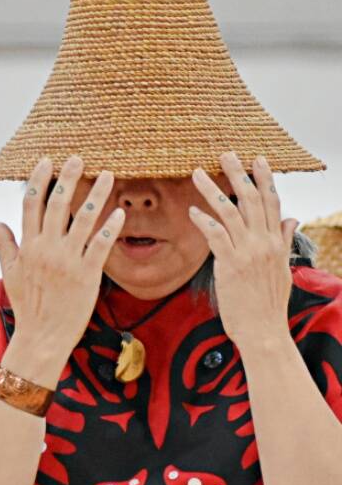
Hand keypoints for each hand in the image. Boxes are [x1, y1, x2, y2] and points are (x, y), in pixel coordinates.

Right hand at [0, 156, 124, 385]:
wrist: (41, 336)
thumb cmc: (27, 305)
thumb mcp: (9, 273)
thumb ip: (3, 244)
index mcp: (28, 247)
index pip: (31, 205)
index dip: (38, 180)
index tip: (46, 161)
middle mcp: (46, 249)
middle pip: (57, 205)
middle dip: (68, 179)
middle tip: (79, 158)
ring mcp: (67, 261)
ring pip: (83, 220)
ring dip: (96, 195)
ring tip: (108, 175)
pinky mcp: (87, 274)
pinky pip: (101, 246)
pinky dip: (110, 228)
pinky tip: (120, 213)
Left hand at [189, 152, 297, 351]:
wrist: (265, 331)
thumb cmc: (268, 304)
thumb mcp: (282, 269)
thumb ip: (285, 241)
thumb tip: (292, 219)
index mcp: (277, 242)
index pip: (272, 203)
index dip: (265, 179)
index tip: (258, 159)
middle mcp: (265, 243)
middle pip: (252, 200)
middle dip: (238, 174)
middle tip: (225, 154)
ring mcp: (249, 253)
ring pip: (232, 212)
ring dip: (212, 190)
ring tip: (196, 174)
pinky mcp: (231, 265)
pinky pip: (216, 236)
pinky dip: (204, 221)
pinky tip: (192, 211)